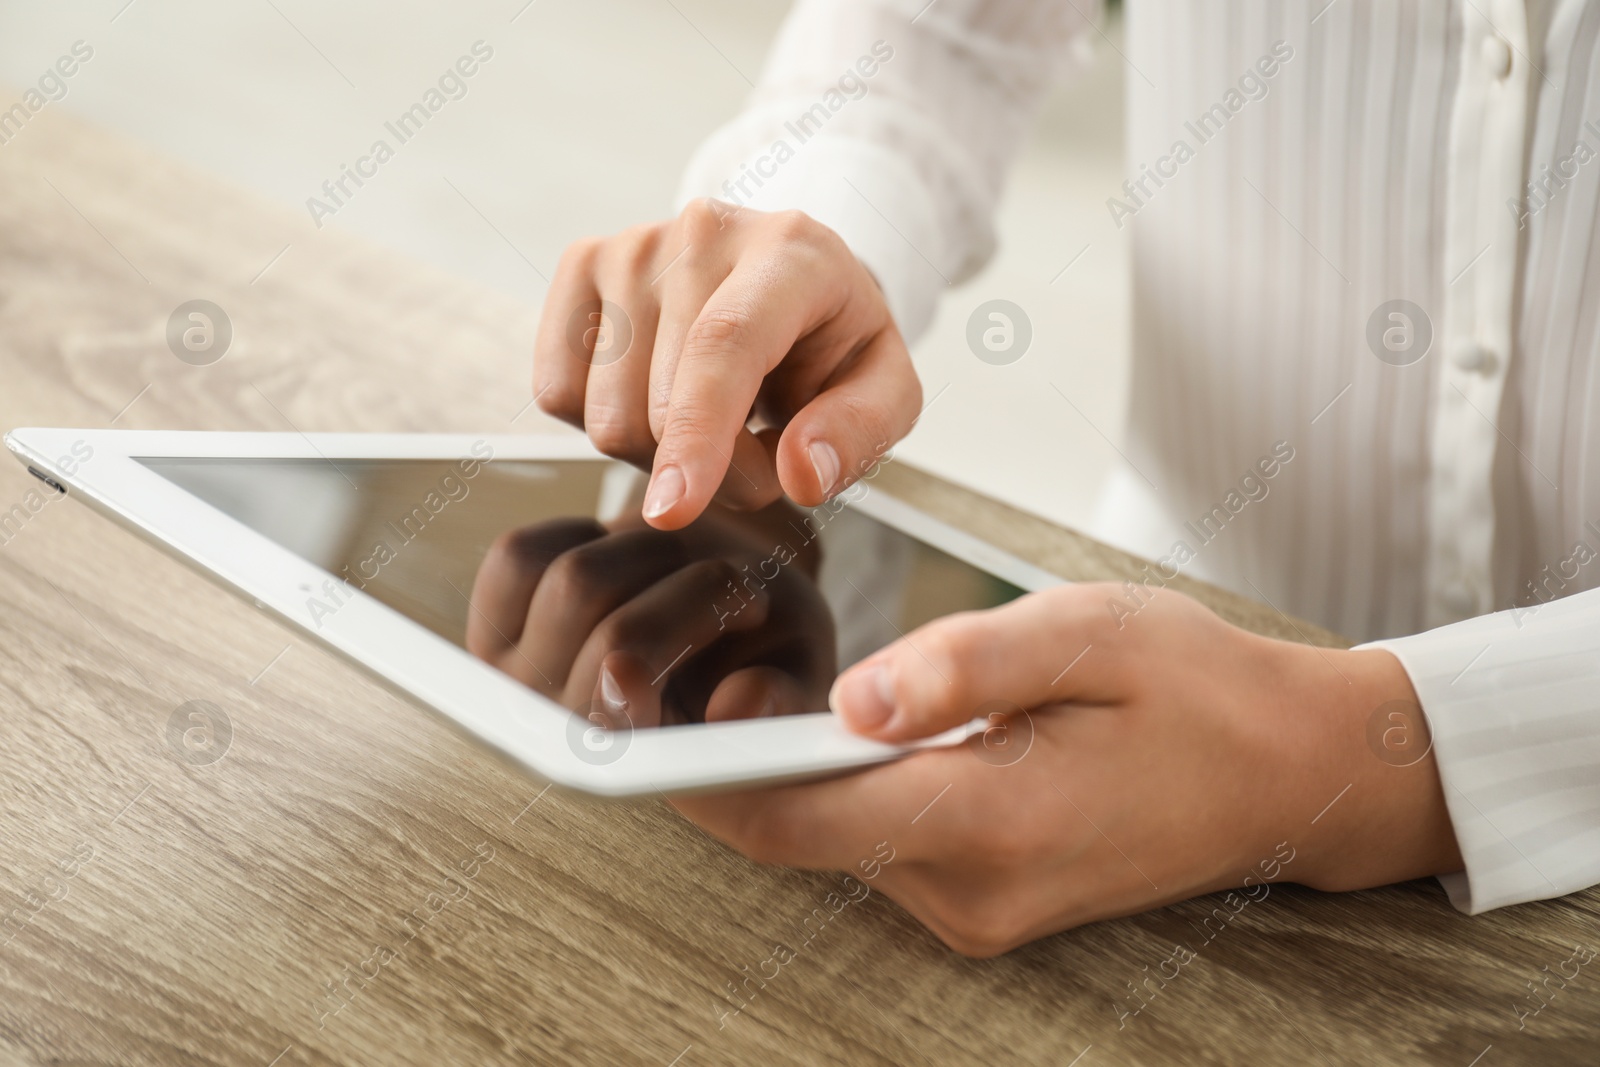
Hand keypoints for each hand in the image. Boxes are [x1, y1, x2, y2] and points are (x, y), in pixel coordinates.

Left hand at [464, 501, 836, 726]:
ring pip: (575, 583)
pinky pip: (522, 555)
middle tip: (745, 596)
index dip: (611, 703)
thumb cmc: (763, 650)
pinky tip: (624, 559)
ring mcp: (517, 680)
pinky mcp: (491, 621)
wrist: (720, 607)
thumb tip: (736, 706)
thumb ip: (780, 699)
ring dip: (650, 556)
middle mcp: (563, 735)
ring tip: (693, 573)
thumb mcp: (796, 675)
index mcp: (638, 767)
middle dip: (693, 594)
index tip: (629, 673)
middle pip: (609, 638)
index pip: (605, 736)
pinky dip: (583, 533)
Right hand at [533, 201, 920, 528]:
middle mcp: (701, 230)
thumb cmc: (833, 344)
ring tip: (714, 422)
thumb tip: (801, 476)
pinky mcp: (581, 264)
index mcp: (790, 251)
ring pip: (604, 414)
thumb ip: (858, 434)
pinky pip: (557, 393)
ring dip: (661, 455)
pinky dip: (606, 425)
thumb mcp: (885, 391)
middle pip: (656, 405)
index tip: (674, 511)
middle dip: (710, 472)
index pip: (725, 345)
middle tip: (758, 455)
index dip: (697, 434)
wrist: (786, 281)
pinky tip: (656, 398)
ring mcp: (631, 244)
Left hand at [674, 583, 1463, 955]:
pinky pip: (883, 849)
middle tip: (702, 674)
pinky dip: (850, 793)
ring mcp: (982, 911)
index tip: (633, 735)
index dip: (708, 780)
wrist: (1286, 772)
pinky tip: (867, 731)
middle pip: (807, 835)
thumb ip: (962, 663)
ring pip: (841, 842)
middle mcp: (974, 892)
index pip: (805, 819)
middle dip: (739, 767)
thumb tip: (848, 699)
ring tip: (782, 688)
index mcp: (994, 820)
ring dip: (799, 777)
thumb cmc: (1194, 687)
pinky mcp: (988, 906)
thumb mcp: (1086, 632)